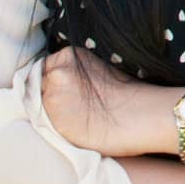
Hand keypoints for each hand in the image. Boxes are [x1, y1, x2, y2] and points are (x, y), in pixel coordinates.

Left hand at [41, 45, 172, 157]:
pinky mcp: (52, 120)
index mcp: (69, 56)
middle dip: (52, 96)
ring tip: (78, 118)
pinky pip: (45, 125)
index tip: (70, 93)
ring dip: (52, 112)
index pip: (48, 69)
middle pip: (40, 86)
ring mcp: (51, 96)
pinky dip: (56, 127)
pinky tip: (77, 128)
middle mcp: (56, 72)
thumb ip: (75, 74)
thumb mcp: (100, 71)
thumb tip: (59, 83)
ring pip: (40, 106)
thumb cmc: (130, 95)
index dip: (57, 82)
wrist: (144, 116)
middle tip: (75, 108)